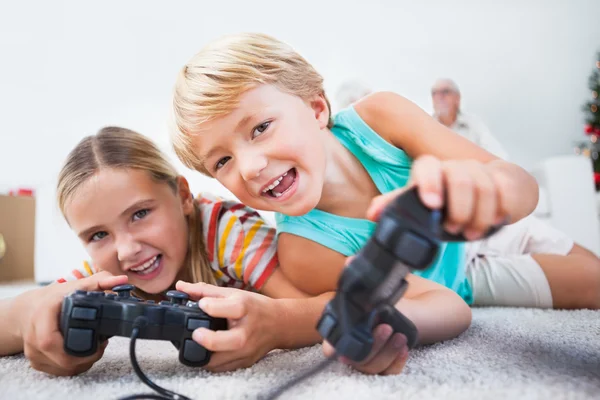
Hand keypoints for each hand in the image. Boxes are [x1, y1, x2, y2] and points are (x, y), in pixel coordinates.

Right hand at [18, 271, 127, 375]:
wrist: (29, 309)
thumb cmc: (54, 297)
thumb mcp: (77, 285)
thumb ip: (101, 281)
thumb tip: (121, 280)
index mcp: (42, 316)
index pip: (50, 340)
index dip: (76, 347)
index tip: (99, 342)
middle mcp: (33, 336)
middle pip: (62, 359)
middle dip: (88, 357)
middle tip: (102, 345)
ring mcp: (33, 352)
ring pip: (63, 368)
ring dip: (83, 363)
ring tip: (94, 348)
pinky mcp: (37, 363)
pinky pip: (59, 371)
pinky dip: (75, 366)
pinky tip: (83, 355)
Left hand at [176, 281, 278, 371]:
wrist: (280, 324)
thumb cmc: (256, 307)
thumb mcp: (233, 294)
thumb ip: (205, 291)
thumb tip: (180, 287)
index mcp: (244, 309)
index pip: (225, 309)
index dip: (208, 306)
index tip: (201, 304)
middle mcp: (246, 332)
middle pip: (223, 342)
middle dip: (206, 339)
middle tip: (195, 332)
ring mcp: (246, 350)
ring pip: (218, 361)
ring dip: (202, 353)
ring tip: (197, 343)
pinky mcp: (245, 362)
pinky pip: (221, 368)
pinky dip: (210, 361)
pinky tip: (207, 352)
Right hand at [321, 256, 409, 374]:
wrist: (421, 306)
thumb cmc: (393, 296)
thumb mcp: (376, 287)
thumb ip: (361, 277)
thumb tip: (351, 261)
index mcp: (347, 328)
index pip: (331, 345)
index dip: (333, 345)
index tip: (343, 340)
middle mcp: (358, 345)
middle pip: (353, 360)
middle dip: (370, 347)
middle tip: (385, 327)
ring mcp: (374, 355)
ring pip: (371, 368)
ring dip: (385, 353)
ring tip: (399, 336)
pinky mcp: (390, 361)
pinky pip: (387, 372)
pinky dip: (395, 363)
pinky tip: (403, 349)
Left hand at [367, 155, 509, 239]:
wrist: (484, 195)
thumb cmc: (447, 206)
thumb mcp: (421, 209)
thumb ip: (398, 210)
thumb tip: (372, 215)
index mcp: (430, 173)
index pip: (427, 166)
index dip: (428, 182)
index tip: (432, 204)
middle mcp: (454, 167)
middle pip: (460, 179)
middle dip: (459, 210)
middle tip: (455, 230)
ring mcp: (480, 171)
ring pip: (485, 188)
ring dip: (479, 217)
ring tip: (472, 233)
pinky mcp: (505, 178)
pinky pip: (507, 191)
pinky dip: (502, 209)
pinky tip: (495, 220)